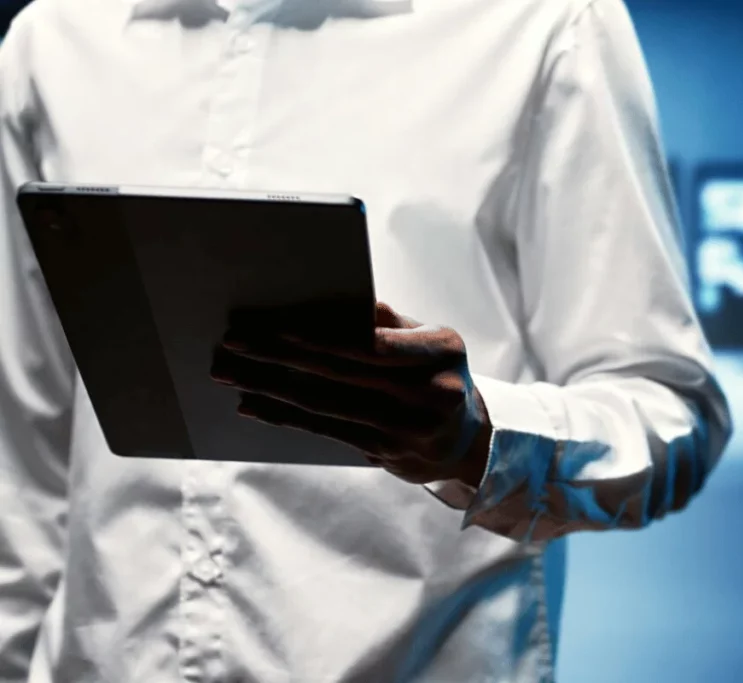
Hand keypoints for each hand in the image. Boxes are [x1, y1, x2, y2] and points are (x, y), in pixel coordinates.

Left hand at [209, 302, 491, 486]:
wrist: (469, 442)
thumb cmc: (439, 375)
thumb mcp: (430, 341)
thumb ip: (389, 322)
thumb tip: (345, 300)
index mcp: (442, 351)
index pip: (373, 343)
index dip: (321, 337)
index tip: (276, 327)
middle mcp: (430, 392)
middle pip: (341, 372)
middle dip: (281, 356)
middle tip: (234, 343)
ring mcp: (409, 428)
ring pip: (326, 404)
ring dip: (271, 387)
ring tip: (231, 372)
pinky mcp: (388, 453)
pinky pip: (326, 431)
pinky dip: (286, 417)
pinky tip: (254, 405)